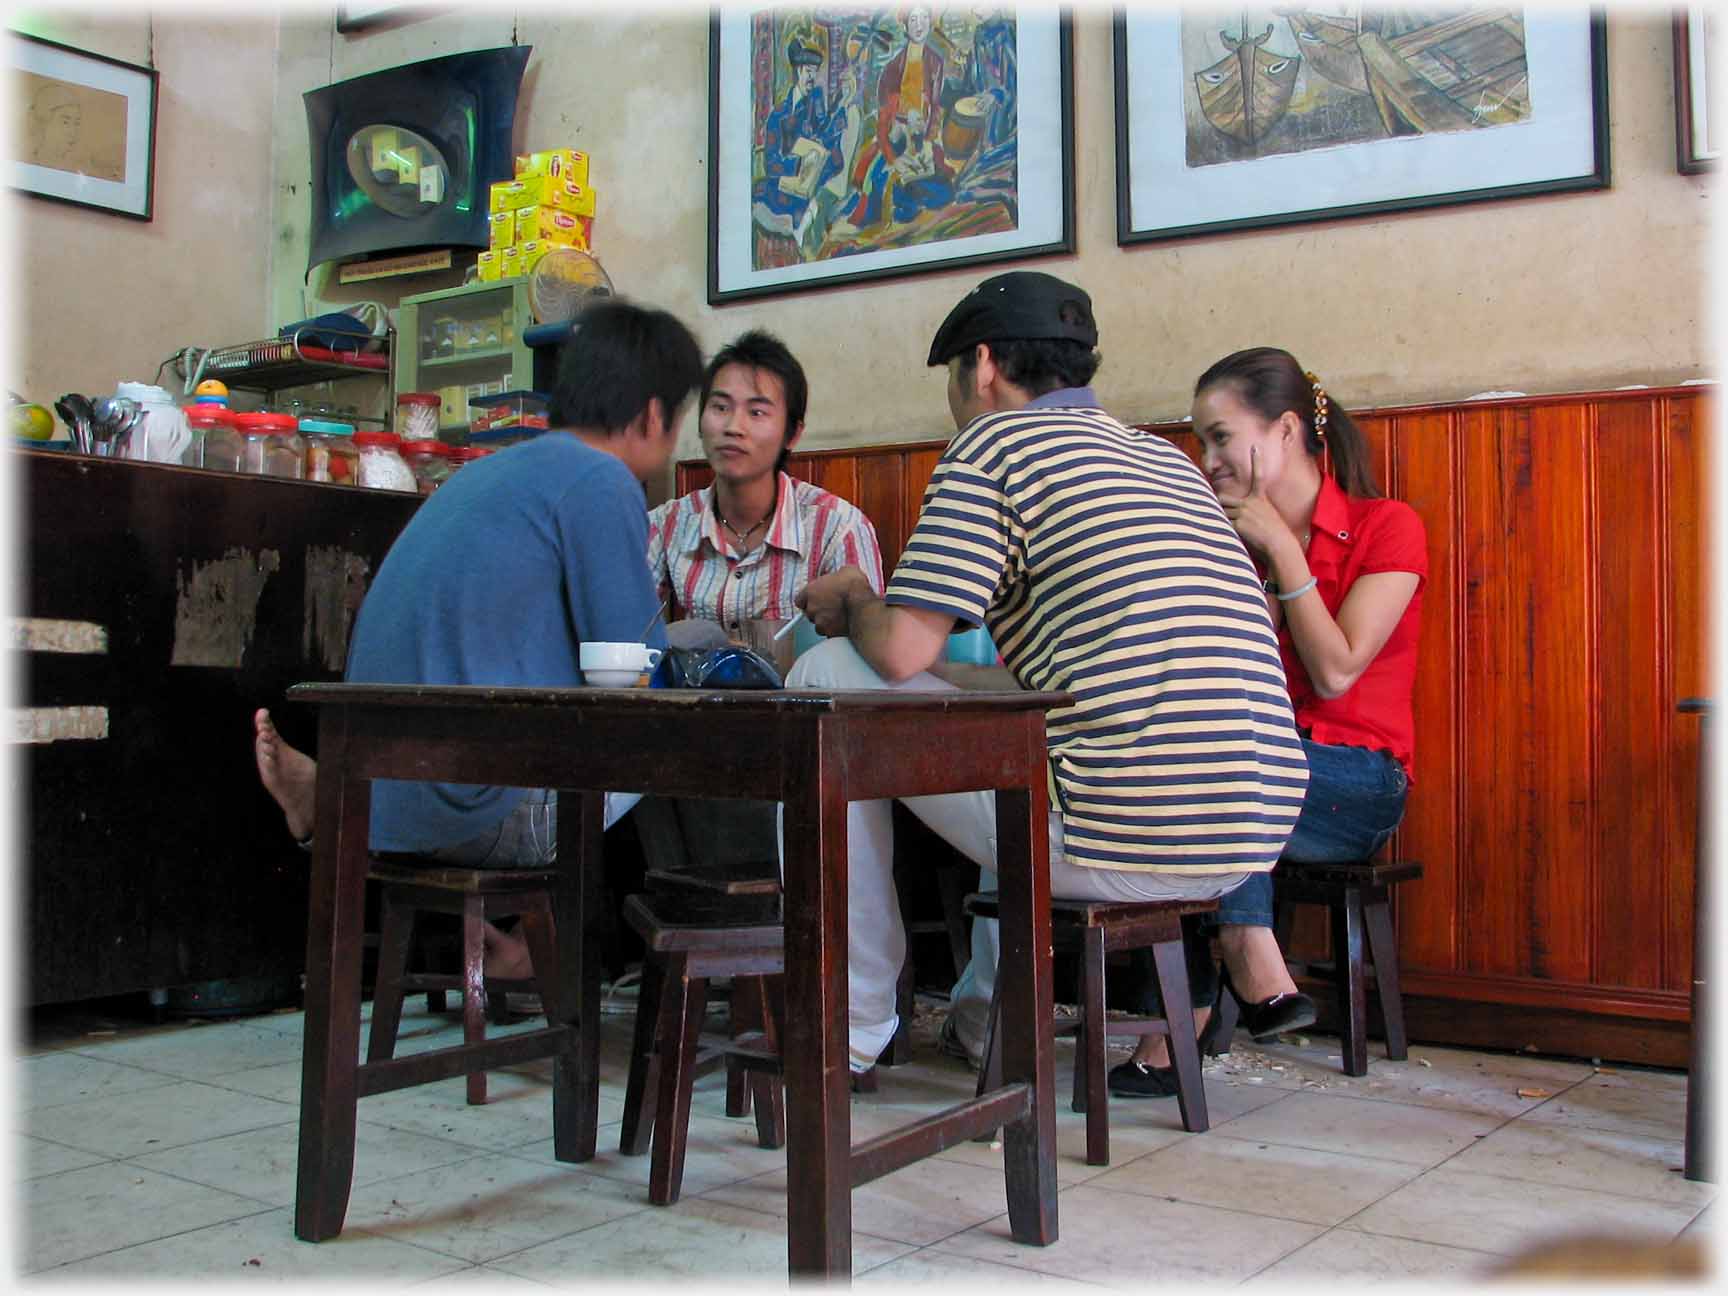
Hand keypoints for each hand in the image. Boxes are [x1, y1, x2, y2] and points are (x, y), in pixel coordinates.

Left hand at [795, 566, 868, 636]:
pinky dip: (835, 630)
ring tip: (839, 616)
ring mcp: (820, 622)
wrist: (863, 606)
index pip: (799, 600)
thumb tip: (840, 575)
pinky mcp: (829, 633)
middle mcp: (812, 608)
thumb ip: (835, 576)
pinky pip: (829, 633)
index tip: (815, 599)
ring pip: (819, 625)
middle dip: (819, 611)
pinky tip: (844, 624)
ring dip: (826, 622)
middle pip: (809, 613)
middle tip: (831, 606)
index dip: (807, 600)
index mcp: (811, 591)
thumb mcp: (845, 571)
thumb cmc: (854, 586)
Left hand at [1218, 445, 1297, 559]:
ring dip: (1222, 521)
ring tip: (1233, 530)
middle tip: (1220, 513)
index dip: (1257, 461)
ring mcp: (1244, 512)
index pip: (1259, 476)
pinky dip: (1224, 531)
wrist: (1279, 544)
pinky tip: (1235, 537)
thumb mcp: (1266, 516)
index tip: (1255, 446)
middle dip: (1218, 505)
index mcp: (1260, 499)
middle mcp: (1251, 502)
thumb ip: (1252, 510)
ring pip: (1221, 513)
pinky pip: (1224, 525)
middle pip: (1223, 497)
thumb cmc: (1274, 534)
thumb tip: (1235, 511)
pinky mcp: (1239, 523)